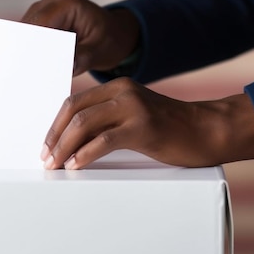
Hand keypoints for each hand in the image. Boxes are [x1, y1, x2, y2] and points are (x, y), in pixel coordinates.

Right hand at [21, 0, 138, 75]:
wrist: (116, 33)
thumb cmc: (111, 39)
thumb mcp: (100, 51)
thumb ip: (82, 58)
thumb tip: (63, 66)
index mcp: (67, 4)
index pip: (39, 23)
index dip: (30, 44)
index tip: (27, 66)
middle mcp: (52, 2)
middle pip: (27, 27)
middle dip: (25, 49)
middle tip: (24, 74)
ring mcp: (44, 10)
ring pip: (24, 32)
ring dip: (25, 51)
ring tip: (25, 74)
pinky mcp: (41, 21)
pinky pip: (29, 36)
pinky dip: (30, 50)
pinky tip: (32, 69)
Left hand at [40, 77, 253, 168]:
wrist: (207, 130)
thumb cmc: (170, 129)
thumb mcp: (135, 116)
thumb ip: (108, 120)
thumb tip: (73, 142)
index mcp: (117, 88)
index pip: (74, 102)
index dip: (55, 125)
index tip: (46, 146)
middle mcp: (122, 92)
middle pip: (74, 111)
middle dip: (54, 136)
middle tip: (46, 158)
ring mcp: (133, 107)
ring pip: (84, 123)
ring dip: (64, 147)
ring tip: (56, 165)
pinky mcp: (142, 126)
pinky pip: (103, 140)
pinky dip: (84, 154)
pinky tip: (76, 166)